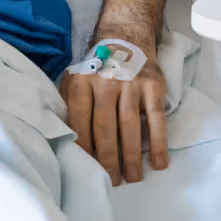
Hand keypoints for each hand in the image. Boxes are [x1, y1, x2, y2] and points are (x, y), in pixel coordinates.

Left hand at [60, 48, 168, 186]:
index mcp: (82, 81)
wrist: (126, 38)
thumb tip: (61, 136)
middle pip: (105, 127)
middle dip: (108, 159)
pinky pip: (156, 119)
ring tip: (133, 178)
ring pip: (129, 126)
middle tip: (112, 181)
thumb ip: (68, 102)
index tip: (87, 169)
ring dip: (131, 156)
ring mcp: (131, 83)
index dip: (84, 147)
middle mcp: (105, 81)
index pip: (80, 119)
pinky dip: (159, 142)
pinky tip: (159, 163)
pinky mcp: (152, 86)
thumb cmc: (97, 68)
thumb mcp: (76, 78)